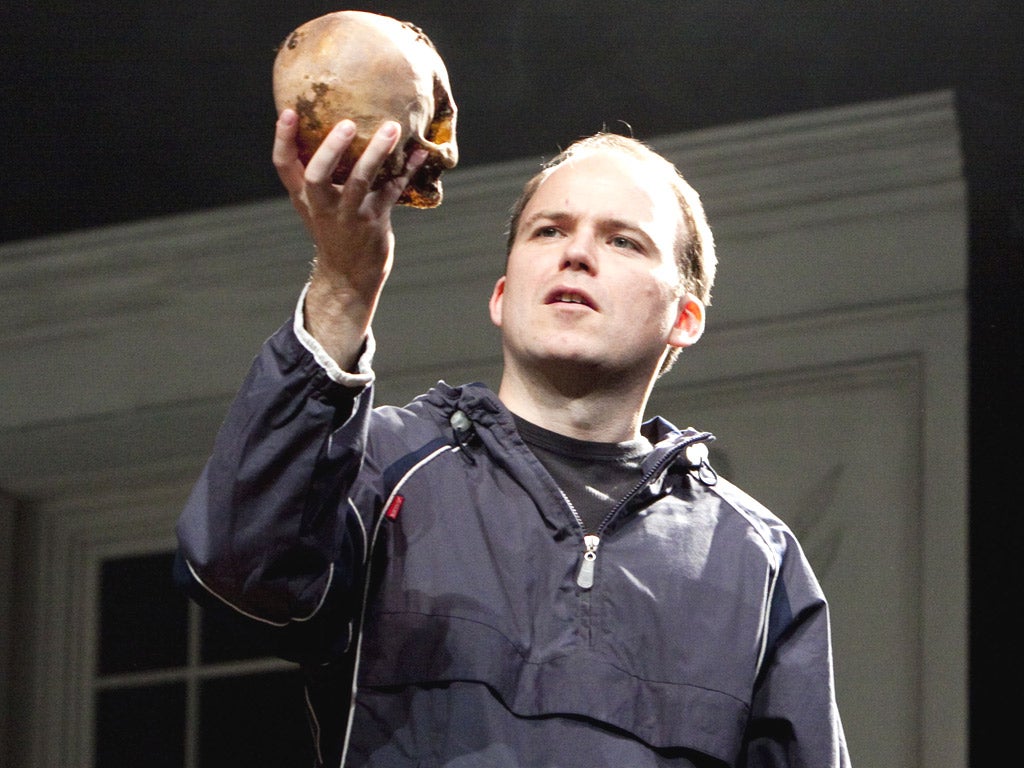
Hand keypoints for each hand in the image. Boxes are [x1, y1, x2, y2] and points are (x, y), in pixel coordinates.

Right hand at [272, 109, 427, 367]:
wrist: (349, 276)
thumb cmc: (334, 229)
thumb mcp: (317, 204)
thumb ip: (320, 173)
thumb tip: (335, 123)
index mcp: (304, 197)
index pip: (283, 166)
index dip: (282, 139)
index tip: (288, 112)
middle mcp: (323, 206)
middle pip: (317, 175)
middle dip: (331, 148)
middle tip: (348, 123)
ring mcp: (349, 215)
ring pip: (360, 181)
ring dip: (377, 153)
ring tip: (392, 128)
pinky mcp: (374, 222)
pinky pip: (392, 190)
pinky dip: (407, 170)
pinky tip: (420, 153)